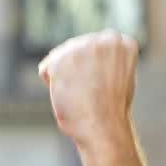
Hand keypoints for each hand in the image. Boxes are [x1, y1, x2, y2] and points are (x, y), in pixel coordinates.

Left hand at [38, 30, 137, 149]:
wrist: (104, 126)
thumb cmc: (110, 110)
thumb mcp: (119, 76)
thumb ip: (106, 59)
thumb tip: (86, 56)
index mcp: (120, 42)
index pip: (94, 46)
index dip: (92, 67)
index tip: (100, 84)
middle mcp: (101, 39)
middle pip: (74, 49)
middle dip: (75, 70)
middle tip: (88, 94)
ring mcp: (81, 47)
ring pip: (59, 58)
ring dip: (63, 77)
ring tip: (80, 95)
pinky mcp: (60, 60)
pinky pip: (45, 70)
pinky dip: (51, 84)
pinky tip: (67, 95)